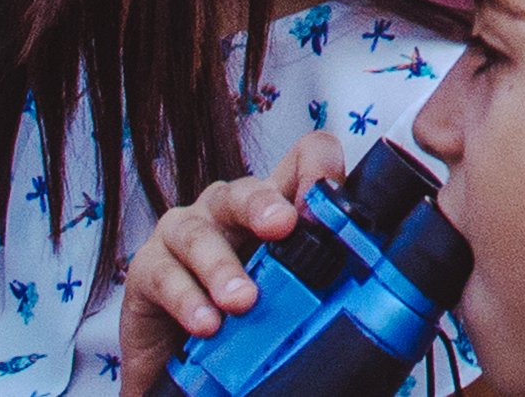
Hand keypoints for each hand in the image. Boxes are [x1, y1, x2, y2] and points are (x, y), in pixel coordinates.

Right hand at [116, 133, 350, 389]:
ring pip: (201, 233)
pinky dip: (187, 299)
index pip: (302, 159)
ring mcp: (183, 233)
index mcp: (271, 206)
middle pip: (247, 190)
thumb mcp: (287, 296)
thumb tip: (377, 294)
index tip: (332, 198)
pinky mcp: (147, 268)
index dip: (319, 167)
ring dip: (223, 267)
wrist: (180, 365)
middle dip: (265, 204)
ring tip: (242, 302)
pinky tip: (206, 324)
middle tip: (283, 228)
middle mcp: (227, 210)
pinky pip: (165, 275)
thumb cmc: (242, 322)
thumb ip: (320, 281)